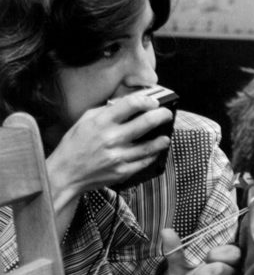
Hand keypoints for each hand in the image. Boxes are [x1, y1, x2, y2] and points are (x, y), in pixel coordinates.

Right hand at [46, 93, 172, 204]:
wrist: (65, 174)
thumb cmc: (74, 146)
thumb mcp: (84, 121)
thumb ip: (105, 110)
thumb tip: (126, 103)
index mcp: (101, 122)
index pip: (131, 104)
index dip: (147, 100)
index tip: (153, 102)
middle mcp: (111, 138)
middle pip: (146, 123)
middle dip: (162, 116)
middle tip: (167, 114)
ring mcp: (118, 156)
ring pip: (150, 145)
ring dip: (162, 139)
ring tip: (165, 136)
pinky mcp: (122, 171)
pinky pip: (144, 162)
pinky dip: (153, 155)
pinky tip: (155, 151)